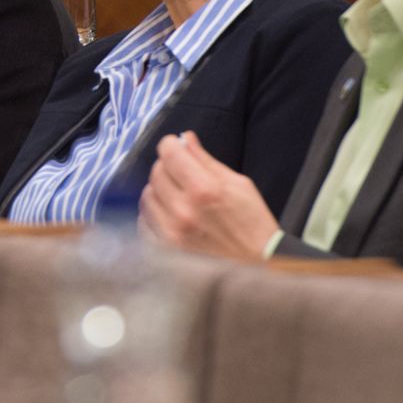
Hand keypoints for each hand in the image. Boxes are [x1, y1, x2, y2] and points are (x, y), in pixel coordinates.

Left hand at [140, 131, 279, 259]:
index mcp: (204, 190)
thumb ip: (206, 160)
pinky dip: (154, 213)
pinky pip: (145, 222)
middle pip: (156, 174)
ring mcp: (171, 233)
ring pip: (147, 197)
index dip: (170, 145)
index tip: (174, 145)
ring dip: (158, 189)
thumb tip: (185, 139)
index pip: (169, 155)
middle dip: (166, 165)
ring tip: (175, 193)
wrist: (258, 263)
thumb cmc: (252, 223)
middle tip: (179, 170)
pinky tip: (169, 213)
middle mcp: (183, 211)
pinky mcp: (165, 250)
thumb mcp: (238, 183)